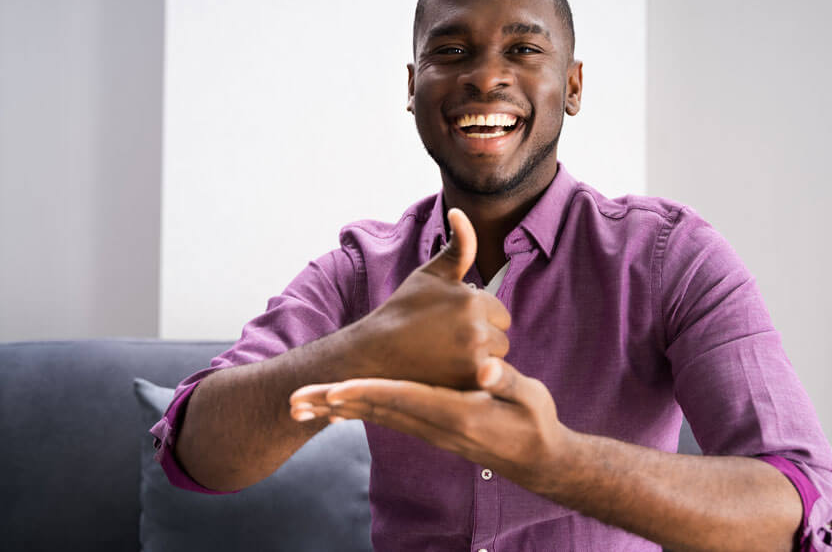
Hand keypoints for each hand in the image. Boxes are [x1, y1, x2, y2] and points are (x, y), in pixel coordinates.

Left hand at [289, 357, 570, 492]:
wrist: (538, 459)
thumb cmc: (535, 423)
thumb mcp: (530, 398)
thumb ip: (507, 383)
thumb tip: (486, 371)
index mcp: (458, 415)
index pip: (406, 400)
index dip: (369, 392)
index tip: (335, 389)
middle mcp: (436, 425)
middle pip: (378, 411)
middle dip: (334, 404)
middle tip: (294, 401)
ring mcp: (430, 430)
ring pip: (377, 416)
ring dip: (338, 410)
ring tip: (303, 404)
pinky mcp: (429, 428)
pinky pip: (386, 418)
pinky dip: (358, 411)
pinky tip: (337, 408)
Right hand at [348, 208, 510, 388]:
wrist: (372, 357)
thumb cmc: (402, 312)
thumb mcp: (430, 275)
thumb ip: (458, 246)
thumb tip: (461, 210)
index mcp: (472, 300)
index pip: (500, 314)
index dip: (479, 320)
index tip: (451, 325)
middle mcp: (477, 330)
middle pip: (502, 340)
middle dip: (482, 342)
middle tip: (447, 344)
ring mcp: (474, 361)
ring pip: (497, 362)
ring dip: (481, 363)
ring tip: (447, 360)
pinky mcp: (467, 387)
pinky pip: (489, 383)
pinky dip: (475, 382)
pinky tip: (450, 376)